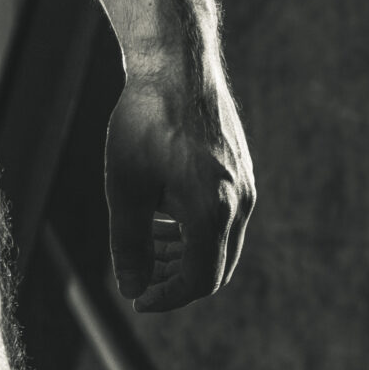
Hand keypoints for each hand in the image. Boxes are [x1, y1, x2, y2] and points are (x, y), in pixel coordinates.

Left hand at [104, 53, 254, 311]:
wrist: (176, 70)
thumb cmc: (144, 126)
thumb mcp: (124, 193)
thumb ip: (128, 247)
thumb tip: (132, 290)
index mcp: (211, 210)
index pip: (200, 280)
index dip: (166, 298)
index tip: (136, 299)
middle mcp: (239, 202)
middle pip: (215, 268)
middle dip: (175, 282)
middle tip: (137, 279)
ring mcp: (245, 186)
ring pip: (220, 245)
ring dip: (183, 258)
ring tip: (143, 251)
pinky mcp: (240, 173)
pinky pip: (223, 220)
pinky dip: (194, 234)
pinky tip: (160, 225)